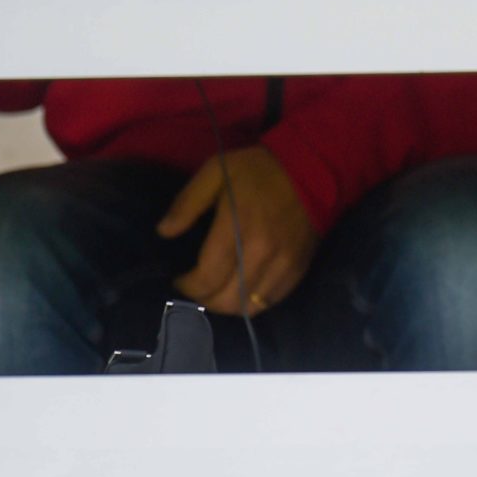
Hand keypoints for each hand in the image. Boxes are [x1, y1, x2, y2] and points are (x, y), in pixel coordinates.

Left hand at [157, 146, 319, 314]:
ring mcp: (283, 265)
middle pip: (227, 299)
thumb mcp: (215, 172)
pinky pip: (271, 301)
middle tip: (196, 287)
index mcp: (237, 228)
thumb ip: (187, 203)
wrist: (313, 169)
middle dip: (205, 299)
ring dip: (227, 306)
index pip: (207, 277)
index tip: (180, 279)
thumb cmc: (259, 170)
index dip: (188, 286)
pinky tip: (242, 291)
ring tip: (217, 292)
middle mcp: (262, 253)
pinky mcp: (298, 269)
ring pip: (249, 307)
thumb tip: (164, 232)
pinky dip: (252, 304)